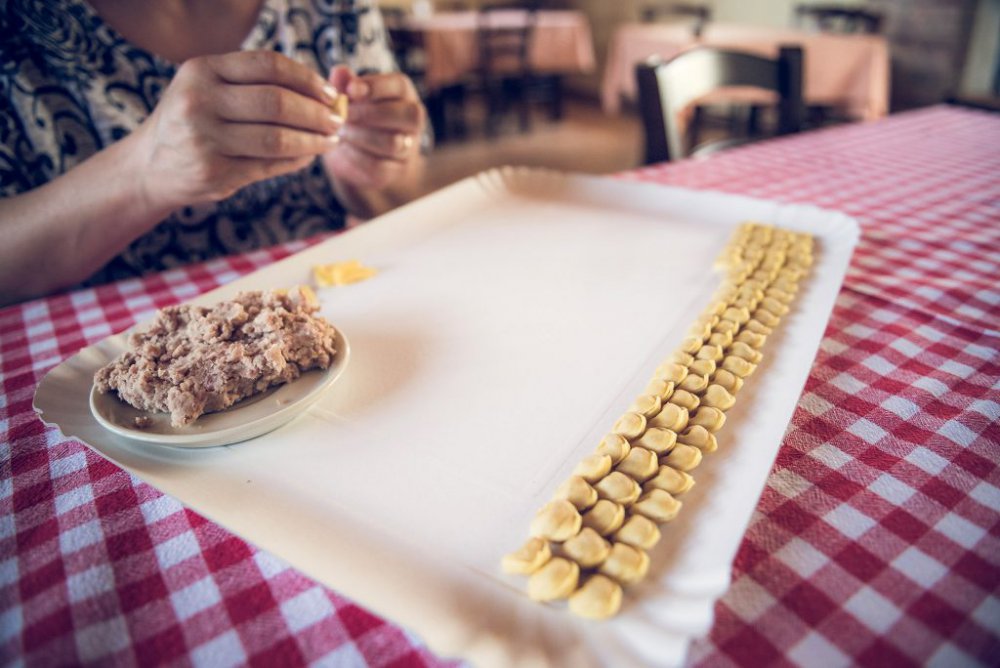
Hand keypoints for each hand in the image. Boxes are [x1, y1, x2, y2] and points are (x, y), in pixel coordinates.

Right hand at [132, 51, 342, 211]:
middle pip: (276, 102)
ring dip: (313, 141)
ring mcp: (204, 139)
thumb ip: (256, 83)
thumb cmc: (196, 120)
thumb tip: (324, 92)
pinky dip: (297, 161)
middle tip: (337, 120)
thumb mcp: (211, 88)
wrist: (151, 166)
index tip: (329, 93)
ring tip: (331, 141)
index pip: (268, 65)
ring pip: (277, 139)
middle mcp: (199, 101)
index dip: (306, 79)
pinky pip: (270, 166)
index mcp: (201, 70)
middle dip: (316, 113)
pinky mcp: (214, 173)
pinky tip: (309, 156)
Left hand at [322, 67, 425, 192]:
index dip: (376, 86)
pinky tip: (342, 150)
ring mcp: (408, 147)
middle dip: (369, 113)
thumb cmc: (354, 116)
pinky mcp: (396, 170)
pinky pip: (380, 166)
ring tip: (340, 132)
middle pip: (406, 114)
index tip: (351, 89)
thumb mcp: (348, 97)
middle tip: (343, 115)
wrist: (356, 153)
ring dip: (361, 137)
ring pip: (393, 143)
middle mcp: (412, 119)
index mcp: (403, 94)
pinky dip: (356, 158)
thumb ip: (344, 83)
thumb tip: (340, 72)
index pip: (399, 85)